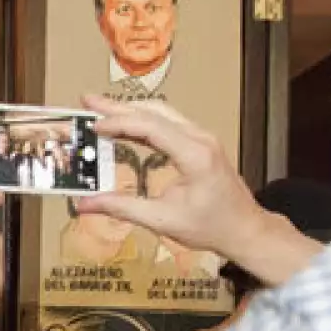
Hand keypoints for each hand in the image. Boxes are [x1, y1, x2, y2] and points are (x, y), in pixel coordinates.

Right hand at [77, 96, 288, 258]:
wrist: (244, 228)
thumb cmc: (211, 226)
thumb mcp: (162, 220)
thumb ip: (122, 208)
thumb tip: (86, 204)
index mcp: (195, 155)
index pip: (151, 127)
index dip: (119, 123)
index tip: (94, 126)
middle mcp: (200, 139)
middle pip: (154, 112)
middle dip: (119, 106)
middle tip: (88, 101)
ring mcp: (202, 138)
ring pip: (162, 113)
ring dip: (130, 110)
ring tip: (101, 109)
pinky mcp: (200, 143)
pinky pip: (169, 123)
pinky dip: (144, 121)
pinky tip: (125, 125)